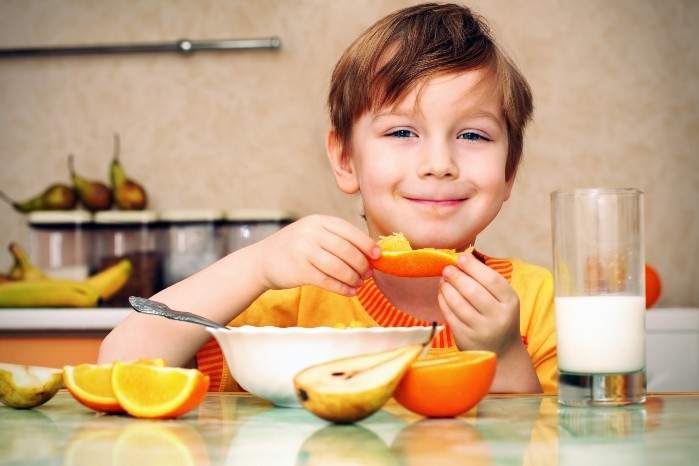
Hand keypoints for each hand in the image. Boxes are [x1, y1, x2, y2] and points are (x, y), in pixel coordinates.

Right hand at [252, 215, 380, 295]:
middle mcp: (311, 233)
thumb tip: (368, 253)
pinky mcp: (300, 270)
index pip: (349, 231)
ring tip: (360, 284)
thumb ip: (335, 238)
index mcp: (318, 221)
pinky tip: (350, 291)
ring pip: (339, 267)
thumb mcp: (312, 233)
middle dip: (362, 264)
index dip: (366, 244)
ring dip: (354, 278)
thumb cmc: (293, 248)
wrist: (261, 261)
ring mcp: (304, 251)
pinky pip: (328, 281)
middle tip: (368, 274)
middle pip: (347, 250)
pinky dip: (342, 288)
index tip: (377, 256)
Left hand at [438, 253, 521, 355]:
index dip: (473, 267)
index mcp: (510, 302)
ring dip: (447, 287)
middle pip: (472, 290)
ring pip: (458, 303)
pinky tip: (442, 292)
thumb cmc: (499, 316)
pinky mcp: (465, 338)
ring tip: (443, 279)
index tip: (461, 258)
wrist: (502, 351)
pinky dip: (443, 300)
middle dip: (456, 276)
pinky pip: (449, 315)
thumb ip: (487, 280)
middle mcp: (498, 317)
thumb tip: (462, 258)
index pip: (491, 279)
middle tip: (447, 268)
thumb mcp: (503, 299)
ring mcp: (481, 330)